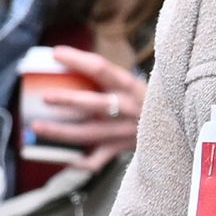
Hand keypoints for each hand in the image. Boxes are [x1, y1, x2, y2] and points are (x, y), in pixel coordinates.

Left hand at [22, 48, 148, 154]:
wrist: (178, 124)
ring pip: (89, 134)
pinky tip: (61, 159)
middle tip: (45, 96)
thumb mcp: (130, 83)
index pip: (101, 68)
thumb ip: (104, 75)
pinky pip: (97, 160)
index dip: (77, 60)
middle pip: (95, 104)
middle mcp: (128, 108)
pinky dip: (79, 162)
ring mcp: (124, 132)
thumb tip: (61, 58)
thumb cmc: (144, 99)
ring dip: (61, 132)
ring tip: (36, 126)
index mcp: (130, 86)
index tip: (55, 53)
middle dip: (69, 100)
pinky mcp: (121, 150)